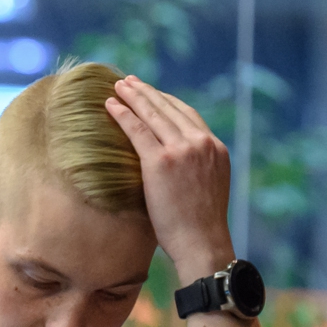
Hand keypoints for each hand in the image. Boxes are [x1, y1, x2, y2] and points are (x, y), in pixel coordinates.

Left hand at [104, 74, 235, 282]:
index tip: (152, 95)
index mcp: (215, 147)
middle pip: (170, 107)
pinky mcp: (161, 161)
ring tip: (118, 87)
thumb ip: (196, 168)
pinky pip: (137, 129)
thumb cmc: (199, 227)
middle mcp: (201, 142)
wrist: (201, 244)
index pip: (188, 115)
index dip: (167, 101)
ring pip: (153, 113)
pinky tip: (110, 105)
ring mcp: (182, 149)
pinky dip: (123, 114)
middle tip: (129, 82)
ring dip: (133, 96)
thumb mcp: (207, 188)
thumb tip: (177, 167)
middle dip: (147, 92)